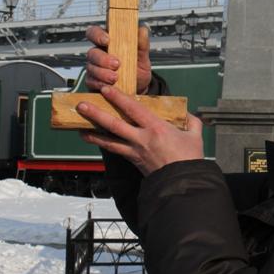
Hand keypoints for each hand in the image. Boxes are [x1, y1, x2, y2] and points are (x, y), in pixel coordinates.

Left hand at [78, 84, 204, 175]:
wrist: (183, 184)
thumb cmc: (189, 159)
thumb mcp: (195, 135)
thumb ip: (190, 121)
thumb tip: (186, 114)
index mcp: (156, 128)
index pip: (133, 110)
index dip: (118, 98)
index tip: (106, 90)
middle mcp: (141, 139)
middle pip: (114, 124)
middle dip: (96, 114)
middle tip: (82, 105)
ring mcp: (135, 152)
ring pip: (109, 141)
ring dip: (93, 133)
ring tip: (78, 127)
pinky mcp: (133, 161)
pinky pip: (115, 151)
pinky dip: (103, 145)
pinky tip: (94, 140)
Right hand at [85, 24, 152, 94]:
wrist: (138, 86)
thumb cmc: (137, 67)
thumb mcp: (142, 55)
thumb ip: (142, 43)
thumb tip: (143, 30)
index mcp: (108, 43)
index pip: (95, 32)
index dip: (97, 34)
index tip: (107, 40)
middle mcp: (98, 54)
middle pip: (91, 52)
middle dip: (102, 59)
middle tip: (116, 64)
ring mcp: (94, 68)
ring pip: (91, 68)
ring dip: (102, 73)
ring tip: (115, 78)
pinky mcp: (93, 81)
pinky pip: (91, 82)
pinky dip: (100, 83)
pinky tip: (109, 86)